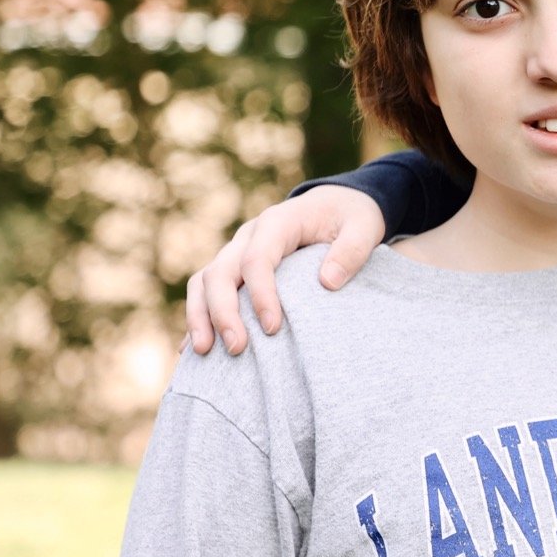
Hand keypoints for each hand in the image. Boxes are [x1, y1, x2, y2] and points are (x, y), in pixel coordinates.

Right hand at [185, 186, 386, 354]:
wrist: (337, 204)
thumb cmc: (352, 217)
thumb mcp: (364, 227)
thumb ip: (351, 251)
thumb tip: (327, 282)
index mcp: (278, 222)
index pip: (258, 259)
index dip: (261, 294)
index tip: (273, 328)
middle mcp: (249, 236)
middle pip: (221, 272)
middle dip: (224, 312)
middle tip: (238, 348)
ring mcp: (237, 251)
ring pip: (204, 281)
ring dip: (201, 316)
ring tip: (206, 352)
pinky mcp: (235, 267)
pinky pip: (206, 292)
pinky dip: (199, 317)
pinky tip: (192, 349)